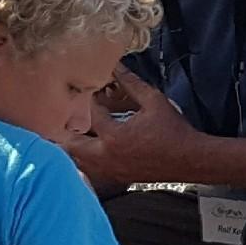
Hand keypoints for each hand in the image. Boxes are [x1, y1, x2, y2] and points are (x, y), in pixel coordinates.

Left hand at [68, 69, 205, 188]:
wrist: (191, 160)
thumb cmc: (174, 131)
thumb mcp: (153, 101)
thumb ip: (131, 84)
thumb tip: (117, 67)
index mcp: (115, 136)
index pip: (91, 115)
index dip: (89, 100)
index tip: (89, 92)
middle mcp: (108, 156)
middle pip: (72, 145)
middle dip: (62, 132)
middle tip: (53, 120)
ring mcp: (112, 169)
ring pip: (79, 162)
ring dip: (71, 148)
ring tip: (63, 136)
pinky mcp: (118, 177)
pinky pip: (92, 171)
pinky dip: (83, 162)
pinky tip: (82, 153)